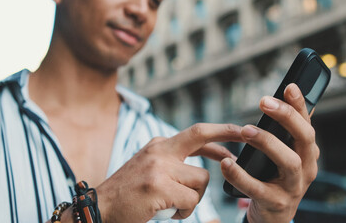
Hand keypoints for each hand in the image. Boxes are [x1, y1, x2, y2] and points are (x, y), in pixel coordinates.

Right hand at [96, 123, 242, 222]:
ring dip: (195, 198)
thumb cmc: (128, 194)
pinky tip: (171, 213)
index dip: (220, 133)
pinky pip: (191, 200)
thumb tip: (204, 168)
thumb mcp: (150, 169)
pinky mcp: (158, 186)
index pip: (196, 133)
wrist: (99, 209)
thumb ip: (174, 163)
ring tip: (177, 206)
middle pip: (200, 133)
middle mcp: (159, 150)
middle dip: (228, 131)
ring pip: (201, 180)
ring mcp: (158, 167)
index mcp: (158, 145)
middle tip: (246, 134)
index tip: (239, 134)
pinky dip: (186, 211)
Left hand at [221, 83, 318, 222]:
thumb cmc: (276, 179)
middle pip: (305, 139)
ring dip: (267, 143)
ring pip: (288, 162)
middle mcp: (307, 169)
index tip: (289, 86)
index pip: (307, 124)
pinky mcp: (275, 203)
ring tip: (246, 130)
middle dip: (286, 118)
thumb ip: (286, 132)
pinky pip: (257, 188)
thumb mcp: (285, 155)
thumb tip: (285, 98)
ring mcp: (293, 188)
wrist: (274, 217)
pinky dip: (241, 175)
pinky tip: (227, 163)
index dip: (300, 105)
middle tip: (264, 103)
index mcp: (308, 153)